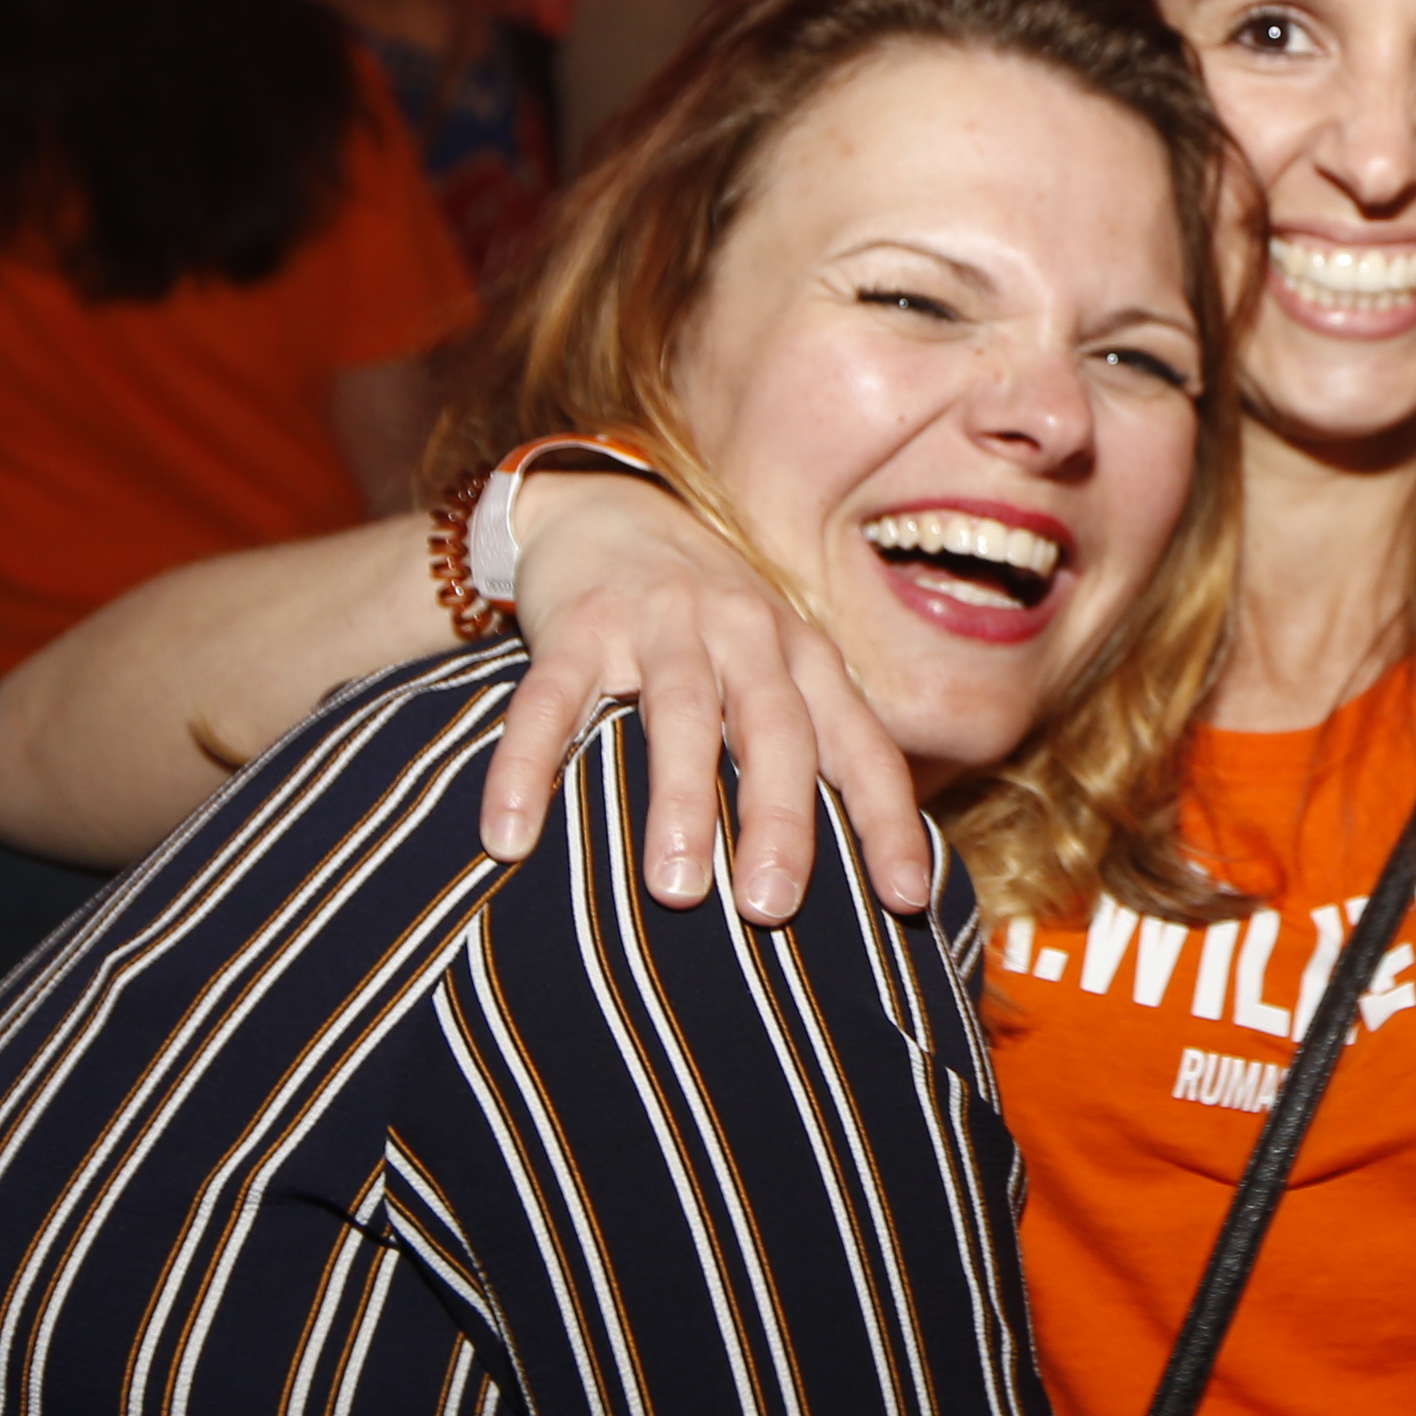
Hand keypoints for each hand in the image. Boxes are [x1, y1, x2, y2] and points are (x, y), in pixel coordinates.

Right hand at [473, 471, 925, 917]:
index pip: (860, 744)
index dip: (887, 819)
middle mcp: (744, 632)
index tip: (905, 900)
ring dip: (681, 800)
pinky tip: (511, 837)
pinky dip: (528, 768)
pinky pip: (550, 700)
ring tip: (676, 889)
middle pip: (775, 726)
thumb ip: (810, 744)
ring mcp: (659, 623)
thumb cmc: (708, 622)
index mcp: (804, 655)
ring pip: (679, 712)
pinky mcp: (576, 624)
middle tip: (771, 907)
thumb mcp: (775, 664)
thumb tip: (859, 876)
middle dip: (779, 817)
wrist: (606, 507)